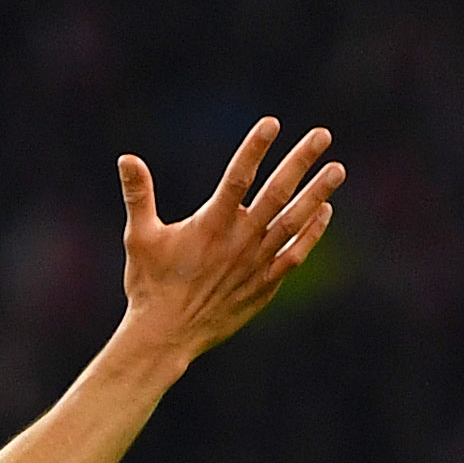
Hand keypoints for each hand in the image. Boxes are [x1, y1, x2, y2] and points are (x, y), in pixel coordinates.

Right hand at [116, 119, 339, 364]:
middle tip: (323, 134)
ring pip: (294, 222)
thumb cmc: (150, 286)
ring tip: (338, 169)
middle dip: (301, 161)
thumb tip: (126, 158)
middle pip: (277, 193)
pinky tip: (325, 211)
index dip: (255, 149)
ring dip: (318, 193)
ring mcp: (256, 263)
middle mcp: (239, 241)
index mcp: (210, 225)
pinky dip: (312, 233)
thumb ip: (138, 195)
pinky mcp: (264, 285)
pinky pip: (295, 254)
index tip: (272, 123)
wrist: (165, 339)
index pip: (237, 178)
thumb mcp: (139, 237)